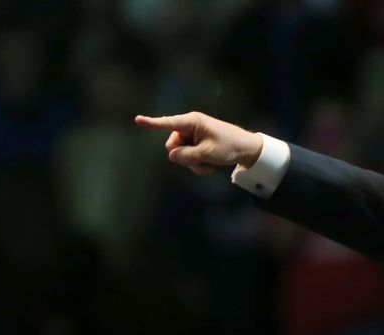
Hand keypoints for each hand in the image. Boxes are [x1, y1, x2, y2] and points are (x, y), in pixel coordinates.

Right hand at [134, 111, 263, 173]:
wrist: (246, 149)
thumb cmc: (229, 146)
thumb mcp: (207, 153)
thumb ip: (186, 155)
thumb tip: (171, 155)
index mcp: (192, 122)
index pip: (168, 123)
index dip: (152, 123)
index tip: (137, 120)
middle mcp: (189, 127)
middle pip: (172, 146)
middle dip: (184, 156)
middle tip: (202, 158)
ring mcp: (192, 137)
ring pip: (180, 155)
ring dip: (193, 163)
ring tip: (210, 162)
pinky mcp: (196, 146)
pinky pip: (188, 159)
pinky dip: (198, 164)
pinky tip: (211, 164)